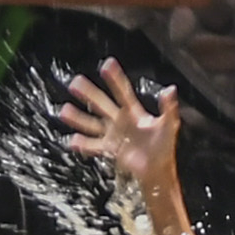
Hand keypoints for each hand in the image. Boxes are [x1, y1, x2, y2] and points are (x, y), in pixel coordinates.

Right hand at [54, 58, 182, 181]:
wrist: (158, 169)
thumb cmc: (164, 146)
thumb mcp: (169, 125)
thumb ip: (168, 107)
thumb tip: (170, 89)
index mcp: (133, 112)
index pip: (122, 91)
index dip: (115, 78)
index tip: (106, 65)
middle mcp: (119, 120)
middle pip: (101, 104)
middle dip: (89, 93)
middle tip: (75, 82)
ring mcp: (112, 135)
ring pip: (91, 123)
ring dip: (78, 117)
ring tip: (64, 110)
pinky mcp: (109, 150)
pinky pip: (93, 146)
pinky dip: (83, 145)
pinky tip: (72, 141)